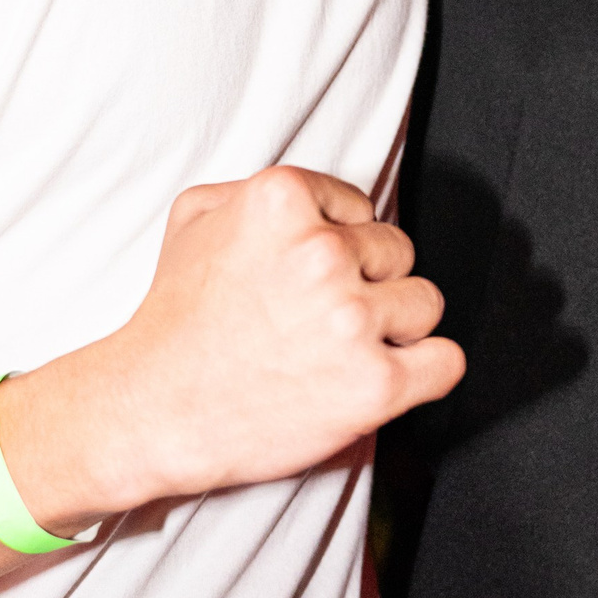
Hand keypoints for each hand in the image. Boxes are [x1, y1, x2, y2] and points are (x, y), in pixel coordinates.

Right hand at [2, 168, 464, 524]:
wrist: (151, 409)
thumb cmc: (173, 321)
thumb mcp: (193, 217)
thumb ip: (256, 188)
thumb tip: (316, 199)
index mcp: (283, 200)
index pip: (361, 210)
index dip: (338, 246)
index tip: (308, 278)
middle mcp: (322, 253)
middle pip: (397, 253)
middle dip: (366, 283)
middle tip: (318, 319)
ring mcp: (351, 319)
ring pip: (425, 303)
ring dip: (394, 327)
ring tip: (341, 350)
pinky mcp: (374, 384)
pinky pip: (446, 363)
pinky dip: (427, 371)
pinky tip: (390, 376)